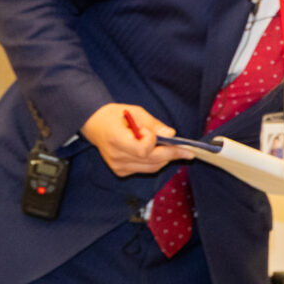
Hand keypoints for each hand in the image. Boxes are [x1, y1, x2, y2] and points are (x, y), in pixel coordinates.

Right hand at [81, 102, 195, 176]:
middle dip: (172, 154)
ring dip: (165, 159)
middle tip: (188, 151)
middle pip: (151, 161)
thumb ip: (153, 124)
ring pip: (151, 168)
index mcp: (116, 140)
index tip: (150, 131)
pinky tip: (156, 152)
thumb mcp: (135, 112)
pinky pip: (144, 169)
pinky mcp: (120, 171)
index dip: (152, 141)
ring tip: (174, 149)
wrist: (95, 125)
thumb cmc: (115, 116)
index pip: (143, 149)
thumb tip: (171, 134)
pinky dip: (154, 162)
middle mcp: (116, 156)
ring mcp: (118, 166)